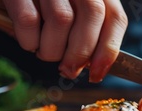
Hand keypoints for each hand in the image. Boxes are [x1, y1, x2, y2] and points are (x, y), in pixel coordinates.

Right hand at [3, 0, 127, 81]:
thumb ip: (80, 33)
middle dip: (82, 52)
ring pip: (62, 19)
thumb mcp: (62, 12)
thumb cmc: (30, 5)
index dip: (109, 49)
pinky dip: (28, 40)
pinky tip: (27, 41)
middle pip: (93, 14)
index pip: (114, 15)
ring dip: (53, 49)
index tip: (98, 73)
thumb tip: (92, 66)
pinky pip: (29, 20)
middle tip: (68, 70)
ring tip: (43, 51)